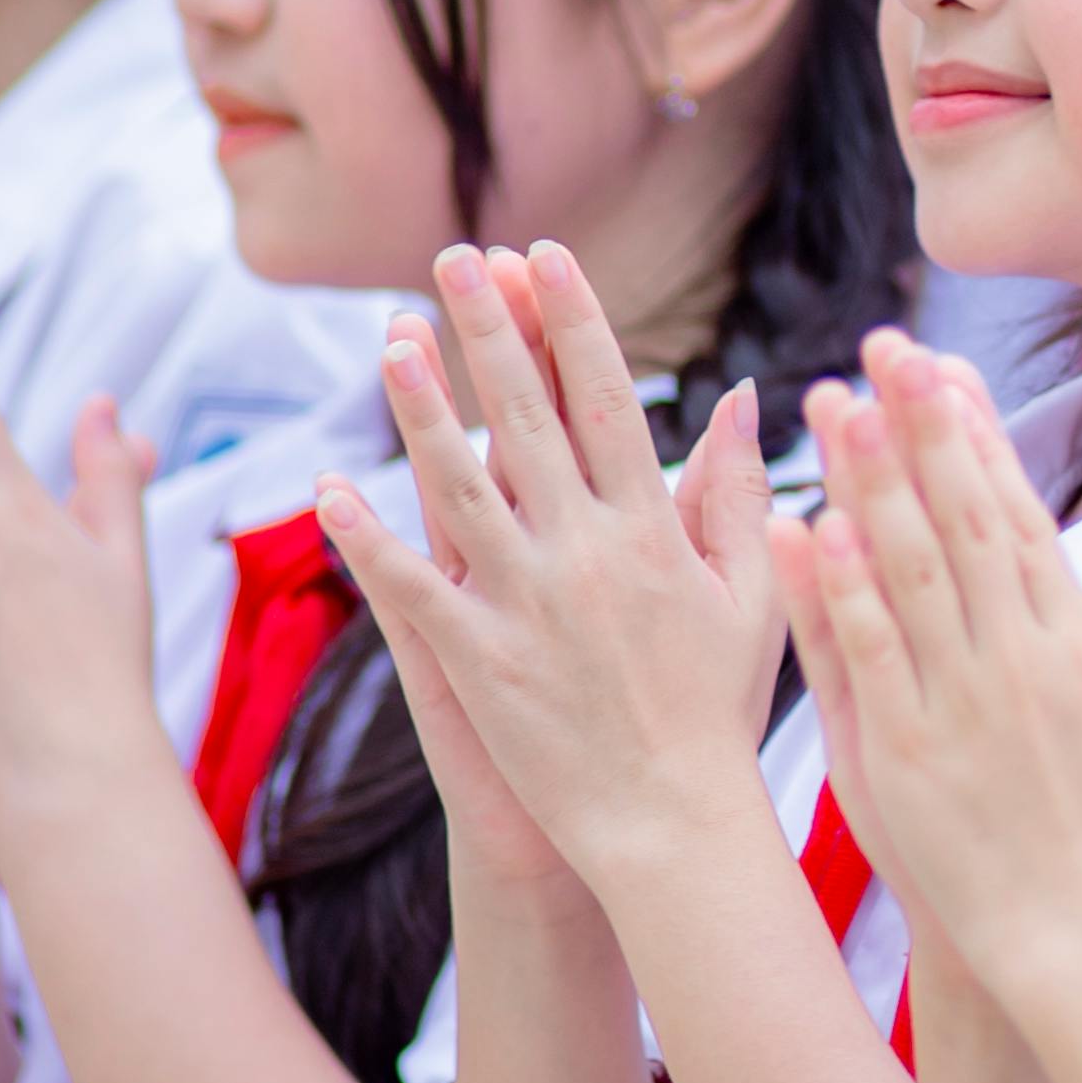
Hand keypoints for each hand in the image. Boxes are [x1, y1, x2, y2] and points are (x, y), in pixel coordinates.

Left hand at [315, 239, 781, 885]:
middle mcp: (589, 554)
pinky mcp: (479, 662)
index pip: (610, 400)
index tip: (546, 258)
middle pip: (528, 419)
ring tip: (389, 340)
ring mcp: (528, 606)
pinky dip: (370, 538)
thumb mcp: (750, 594)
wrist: (672, 825)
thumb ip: (739, 492)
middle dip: (491, 330)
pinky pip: (412, 587)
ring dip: (421, 409)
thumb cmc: (716, 711)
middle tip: (454, 257)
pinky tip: (331, 488)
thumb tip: (746, 397)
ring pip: (460, 487)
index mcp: (655, 531)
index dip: (574, 322)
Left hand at [768, 333, 1081, 998]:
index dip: (979, 436)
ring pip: (901, 569)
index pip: (1023, 513)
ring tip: (831, 406)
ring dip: (863, 482)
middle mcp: (1013, 658)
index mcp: (1079, 646)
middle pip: (957, 519)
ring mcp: (953, 704)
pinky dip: (831, 589)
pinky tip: (802, 526)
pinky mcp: (901, 755)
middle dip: (915, 428)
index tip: (945, 371)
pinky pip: (860, 655)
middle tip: (878, 351)